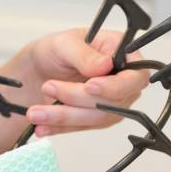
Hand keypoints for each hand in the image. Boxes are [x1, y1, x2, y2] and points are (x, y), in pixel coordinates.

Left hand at [23, 28, 148, 136]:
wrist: (42, 68)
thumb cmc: (60, 49)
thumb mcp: (66, 43)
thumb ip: (85, 54)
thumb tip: (104, 65)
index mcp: (125, 55)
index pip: (134, 78)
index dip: (115, 87)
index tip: (90, 85)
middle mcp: (122, 82)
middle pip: (113, 103)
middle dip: (77, 99)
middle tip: (49, 87)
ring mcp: (111, 103)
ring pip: (95, 119)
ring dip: (64, 117)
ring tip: (36, 112)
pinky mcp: (95, 119)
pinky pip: (80, 128)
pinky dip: (59, 128)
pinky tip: (41, 126)